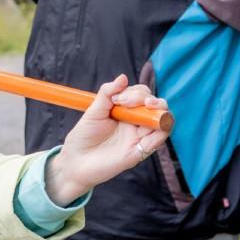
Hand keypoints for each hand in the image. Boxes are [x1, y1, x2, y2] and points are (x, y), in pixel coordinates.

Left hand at [45, 75, 170, 205]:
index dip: (136, 92)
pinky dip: (159, 130)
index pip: (142, 94)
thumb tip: (123, 77)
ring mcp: (140, 136)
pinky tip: (146, 128)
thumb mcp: (93, 111)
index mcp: (126, 111)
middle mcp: (136, 122)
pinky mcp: (140, 151)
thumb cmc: (83, 136)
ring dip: (159, 112)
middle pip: (157, 105)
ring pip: (163, 120)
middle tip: (129, 102)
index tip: (117, 99)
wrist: (76, 161)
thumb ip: (107, 93)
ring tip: (146, 107)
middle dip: (150, 99)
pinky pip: (158, 140)